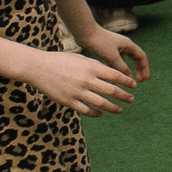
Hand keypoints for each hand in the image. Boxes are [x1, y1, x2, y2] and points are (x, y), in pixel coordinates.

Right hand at [21, 45, 138, 116]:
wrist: (38, 67)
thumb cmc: (61, 61)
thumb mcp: (81, 58)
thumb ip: (96, 66)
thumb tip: (111, 74)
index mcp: (91, 67)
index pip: (115, 75)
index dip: (127, 82)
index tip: (134, 86)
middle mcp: (86, 80)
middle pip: (112, 91)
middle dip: (124, 96)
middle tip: (131, 99)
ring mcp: (77, 92)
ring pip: (101, 103)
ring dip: (113, 108)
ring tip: (120, 109)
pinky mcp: (68, 101)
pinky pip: (86, 110)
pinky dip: (96, 113)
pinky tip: (100, 113)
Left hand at [76, 24, 149, 83]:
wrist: (85, 33)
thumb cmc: (99, 42)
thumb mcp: (112, 57)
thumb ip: (122, 68)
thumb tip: (130, 78)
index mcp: (128, 45)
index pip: (142, 57)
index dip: (145, 68)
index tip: (145, 80)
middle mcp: (124, 45)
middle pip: (135, 58)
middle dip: (138, 69)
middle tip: (140, 81)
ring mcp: (115, 47)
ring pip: (125, 60)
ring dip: (127, 70)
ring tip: (126, 80)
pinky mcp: (107, 50)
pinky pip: (115, 61)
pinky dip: (116, 68)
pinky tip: (112, 75)